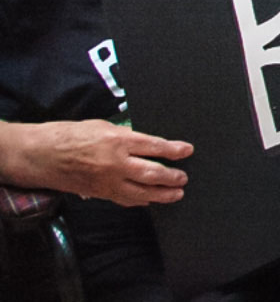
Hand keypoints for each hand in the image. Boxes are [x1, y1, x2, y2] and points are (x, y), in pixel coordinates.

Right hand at [6, 120, 191, 206]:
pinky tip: (150, 201)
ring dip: (161, 194)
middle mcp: (116, 163)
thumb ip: (126, 136)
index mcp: (119, 140)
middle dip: (171, 177)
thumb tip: (145, 143)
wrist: (43, 155)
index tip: (187, 151)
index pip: (154, 146)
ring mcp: (107, 181)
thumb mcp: (103, 126)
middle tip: (183, 178)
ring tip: (176, 194)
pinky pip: (124, 199)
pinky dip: (139, 200)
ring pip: (141, 192)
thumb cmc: (72, 135)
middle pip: (152, 173)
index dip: (174, 150)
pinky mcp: (99, 193)